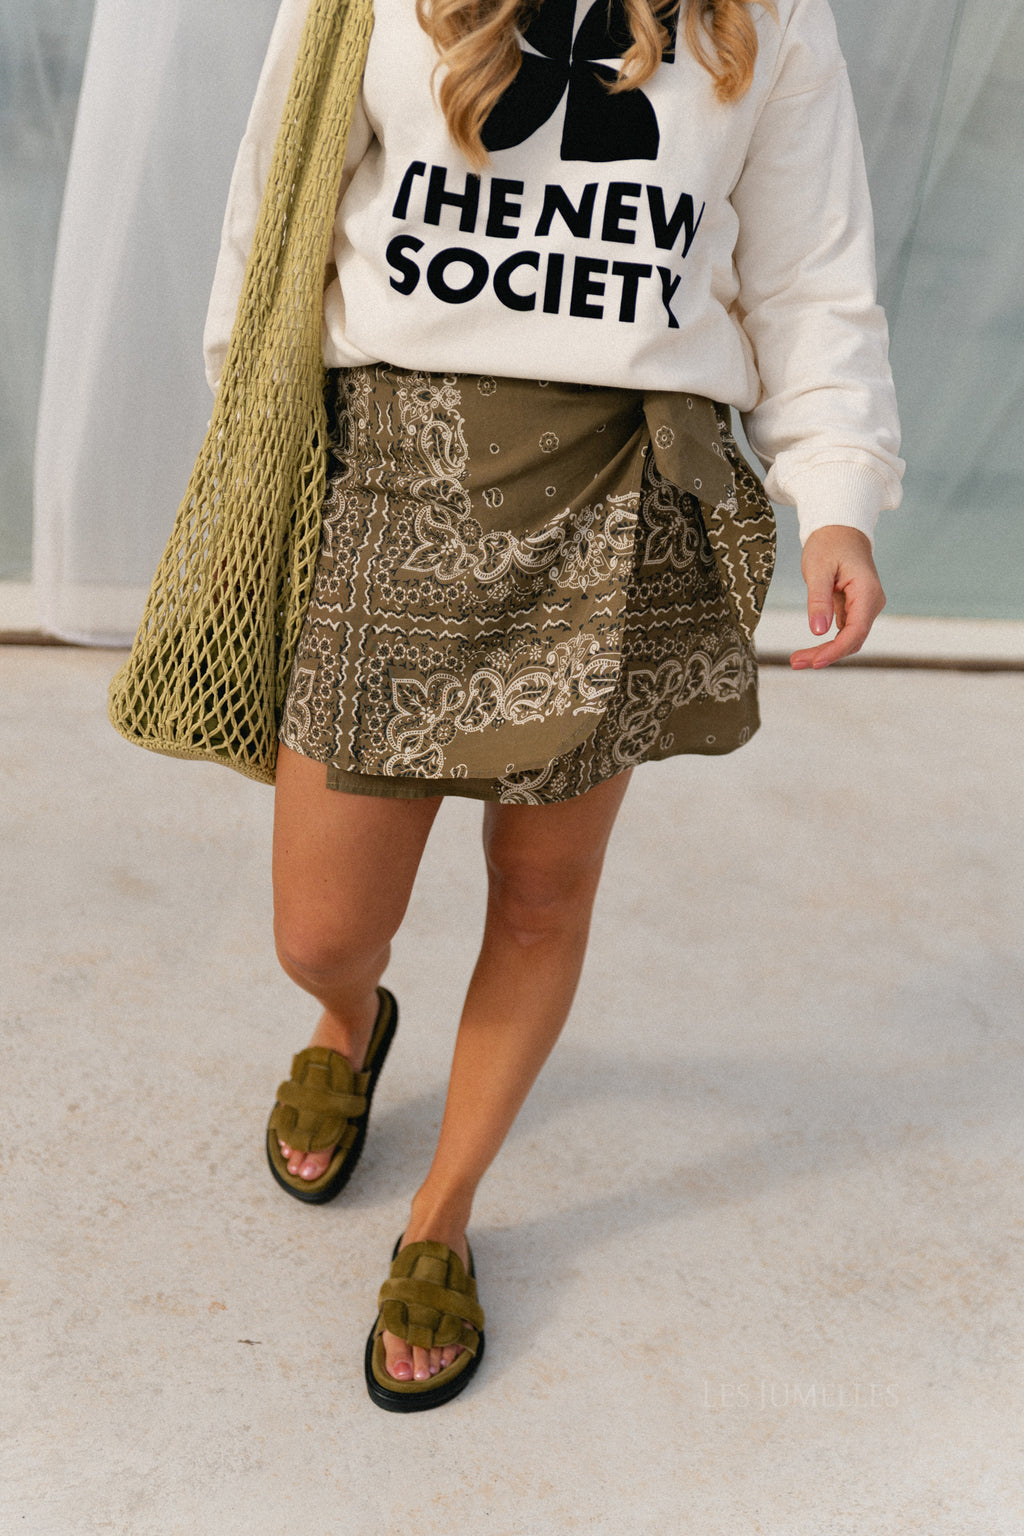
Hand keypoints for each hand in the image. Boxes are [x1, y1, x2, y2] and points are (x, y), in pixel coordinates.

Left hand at [790, 526, 885, 669]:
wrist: (840, 530)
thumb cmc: (828, 544)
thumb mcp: (817, 569)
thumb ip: (819, 600)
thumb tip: (818, 631)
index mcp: (866, 592)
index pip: (856, 631)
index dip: (835, 650)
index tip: (814, 662)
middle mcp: (871, 602)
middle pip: (853, 640)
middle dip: (826, 655)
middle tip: (795, 663)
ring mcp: (865, 607)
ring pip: (849, 639)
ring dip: (825, 652)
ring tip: (797, 659)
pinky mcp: (856, 609)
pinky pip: (844, 632)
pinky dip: (827, 643)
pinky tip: (808, 651)